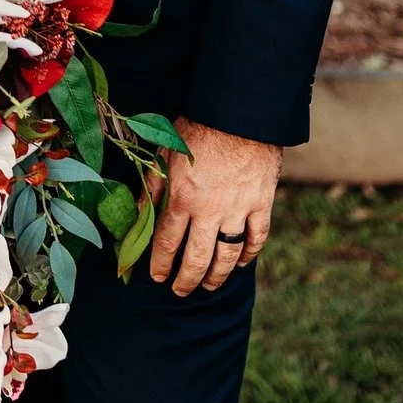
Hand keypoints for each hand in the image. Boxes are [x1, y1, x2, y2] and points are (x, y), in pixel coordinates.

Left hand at [148, 118, 281, 296]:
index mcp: (182, 196)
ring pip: (227, 256)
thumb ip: (153, 187)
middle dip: (185, 280)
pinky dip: (249, 255)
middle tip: (180, 291)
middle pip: (196, 258)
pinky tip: (241, 263)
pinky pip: (257, 239)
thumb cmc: (198, 127)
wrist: (240, 111)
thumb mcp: (166, 153)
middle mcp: (209, 209)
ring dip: (216, 276)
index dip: (159, 264)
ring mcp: (238, 209)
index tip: (156, 277)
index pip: (166, 242)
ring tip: (208, 285)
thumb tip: (140, 216)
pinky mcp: (262, 204)